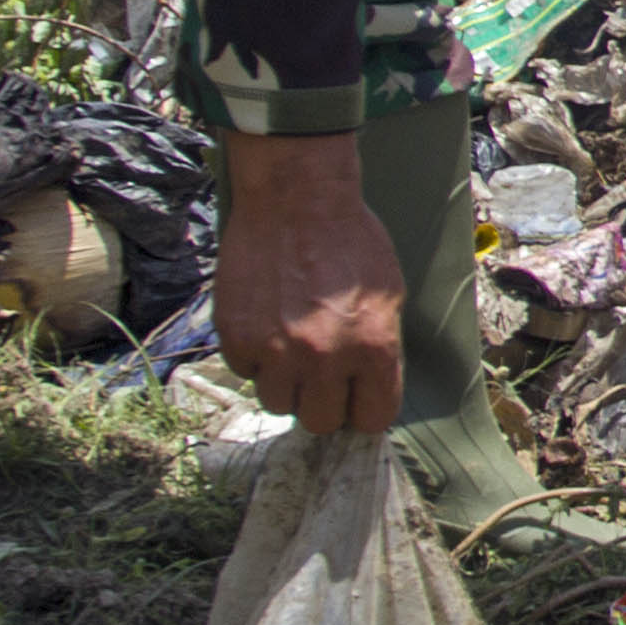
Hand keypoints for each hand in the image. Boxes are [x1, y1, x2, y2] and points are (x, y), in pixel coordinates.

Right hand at [213, 131, 405, 433]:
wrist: (297, 202)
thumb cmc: (352, 242)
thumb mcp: (389, 295)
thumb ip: (379, 348)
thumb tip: (369, 389)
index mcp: (374, 349)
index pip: (371, 418)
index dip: (363, 410)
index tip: (356, 401)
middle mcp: (325, 358)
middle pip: (319, 422)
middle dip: (323, 402)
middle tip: (322, 376)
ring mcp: (276, 351)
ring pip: (277, 403)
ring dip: (285, 383)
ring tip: (292, 347)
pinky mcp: (236, 339)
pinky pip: (245, 373)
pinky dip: (255, 358)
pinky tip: (267, 325)